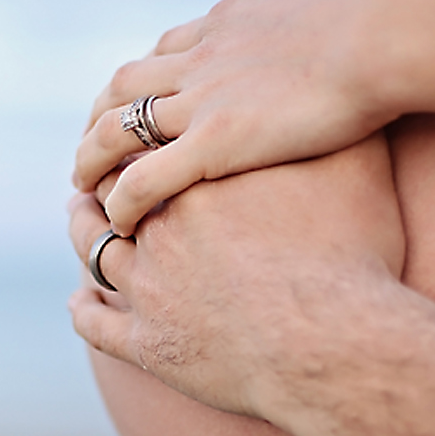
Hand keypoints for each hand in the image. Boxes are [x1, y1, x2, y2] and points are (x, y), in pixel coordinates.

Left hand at [68, 137, 404, 416]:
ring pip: (94, 248)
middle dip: (106, 176)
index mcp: (200, 175)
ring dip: (83, 229)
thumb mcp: (355, 168)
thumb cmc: (351, 255)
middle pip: (114, 188)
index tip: (146, 134)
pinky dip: (84, 311)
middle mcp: (160, 225)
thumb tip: (339, 92)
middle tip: (100, 169)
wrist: (332, 341)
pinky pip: (97, 325)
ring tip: (80, 216)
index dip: (145, 137)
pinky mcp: (149, 343)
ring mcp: (148, 286)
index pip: (152, 140)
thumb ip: (337, 127)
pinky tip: (79, 302)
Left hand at [72, 0, 390, 236]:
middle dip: (100, 116)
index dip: (149, 77)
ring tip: (83, 191)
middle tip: (92, 148)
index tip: (140, 100)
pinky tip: (118, 221)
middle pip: (126, 85)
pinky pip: (146, 177)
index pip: (169, 50)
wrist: (385, 28)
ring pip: (117, 130)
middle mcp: (201, 60)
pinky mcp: (215, 142)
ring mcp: (203, 101)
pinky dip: (123, 199)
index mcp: (229, 23)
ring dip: (92, 160)